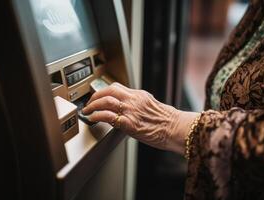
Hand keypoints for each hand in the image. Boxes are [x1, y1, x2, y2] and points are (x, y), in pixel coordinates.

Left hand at [82, 82, 197, 152]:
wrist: (175, 129)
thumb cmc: (167, 121)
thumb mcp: (152, 106)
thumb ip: (138, 104)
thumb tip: (127, 108)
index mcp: (139, 95)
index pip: (116, 87)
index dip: (104, 91)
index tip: (98, 96)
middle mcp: (133, 100)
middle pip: (108, 91)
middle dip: (95, 95)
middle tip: (89, 102)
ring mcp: (130, 110)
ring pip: (105, 100)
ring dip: (93, 104)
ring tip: (88, 110)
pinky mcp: (129, 123)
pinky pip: (108, 116)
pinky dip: (97, 115)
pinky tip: (92, 118)